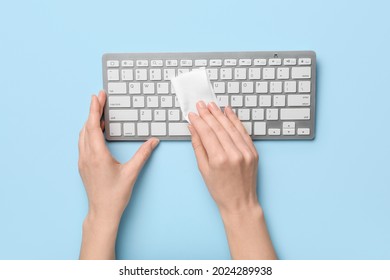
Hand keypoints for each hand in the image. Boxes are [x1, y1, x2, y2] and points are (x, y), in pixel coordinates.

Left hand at [78, 90, 158, 258]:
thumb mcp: (132, 173)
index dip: (95, 109)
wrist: (102, 212)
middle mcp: (87, 156)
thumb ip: (143, 154)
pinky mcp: (83, 166)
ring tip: (98, 112)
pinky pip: (83, 143)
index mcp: (97, 155)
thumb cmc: (115, 195)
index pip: (93, 126)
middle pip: (86, 127)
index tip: (98, 96)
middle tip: (99, 98)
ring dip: (89, 122)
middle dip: (92, 111)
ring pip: (83, 135)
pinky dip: (88, 133)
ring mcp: (83, 161)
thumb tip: (153, 140)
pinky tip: (96, 132)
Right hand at [188, 101, 275, 258]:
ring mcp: (246, 152)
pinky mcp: (253, 152)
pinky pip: (243, 132)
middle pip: (218, 128)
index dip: (199, 122)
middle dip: (208, 114)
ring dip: (221, 114)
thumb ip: (198, 147)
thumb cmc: (220, 190)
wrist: (240, 203)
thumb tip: (193, 129)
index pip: (207, 133)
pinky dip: (236, 121)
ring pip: (231, 127)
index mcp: (219, 160)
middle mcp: (233, 154)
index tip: (192, 114)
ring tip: (212, 105)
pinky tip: (229, 112)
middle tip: (201, 105)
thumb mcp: (203, 170)